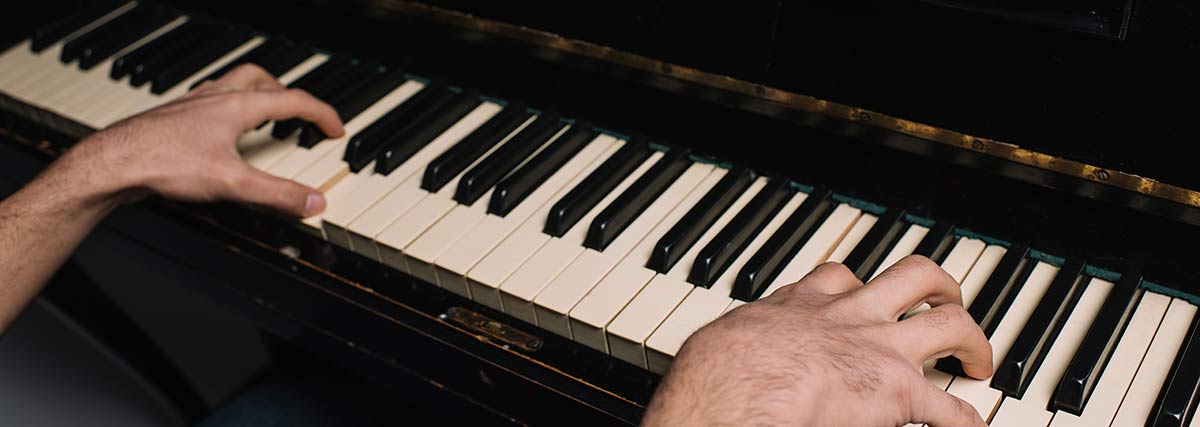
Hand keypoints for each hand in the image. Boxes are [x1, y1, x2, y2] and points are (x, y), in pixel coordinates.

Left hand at [54, 63, 343, 216]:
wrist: (113, 163)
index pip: (293, 100)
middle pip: (261, 80)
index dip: (321, 114)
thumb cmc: (164, 162)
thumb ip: (278, 194)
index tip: (336, 129)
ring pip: (233, 87)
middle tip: (300, 114)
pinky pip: (210, 104)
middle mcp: (215, 98)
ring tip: (265, 118)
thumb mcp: (233, 183)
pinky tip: (221, 136)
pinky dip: (228, 112)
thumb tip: (314, 202)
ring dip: (256, 97)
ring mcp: (192, 106)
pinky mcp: (174, 119)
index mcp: (237, 105)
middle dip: (287, 94)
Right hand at [642, 256, 991, 426]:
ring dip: (972, 336)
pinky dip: (966, 419)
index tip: (865, 296)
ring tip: (978, 357)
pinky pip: (950, 408)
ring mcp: (881, 349)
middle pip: (911, 276)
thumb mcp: (727, 338)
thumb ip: (743, 339)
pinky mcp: (899, 392)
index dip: (860, 287)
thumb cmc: (720, 368)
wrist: (741, 385)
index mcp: (804, 304)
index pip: (839, 279)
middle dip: (938, 287)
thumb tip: (722, 355)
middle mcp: (851, 315)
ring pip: (949, 321)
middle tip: (945, 300)